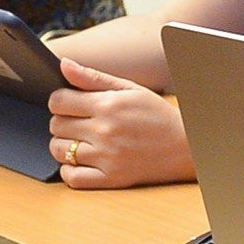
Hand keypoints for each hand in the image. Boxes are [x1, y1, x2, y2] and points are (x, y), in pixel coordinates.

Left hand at [45, 56, 192, 188]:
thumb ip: (93, 77)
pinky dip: (70, 170)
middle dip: (63, 121)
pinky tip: (82, 161)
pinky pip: (72, 177)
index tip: (70, 104)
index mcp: (109, 105)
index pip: (58, 101)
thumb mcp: (130, 89)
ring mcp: (107, 157)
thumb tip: (63, 64)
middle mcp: (105, 131)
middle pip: (56, 125)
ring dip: (64, 145)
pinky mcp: (111, 179)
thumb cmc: (158, 115)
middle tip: (80, 122)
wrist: (187, 146)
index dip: (60, 100)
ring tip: (81, 140)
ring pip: (59, 151)